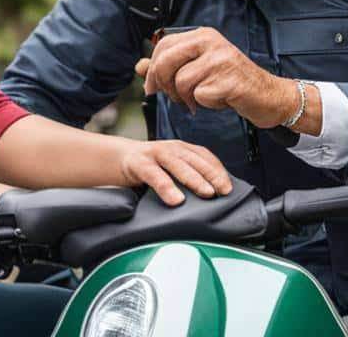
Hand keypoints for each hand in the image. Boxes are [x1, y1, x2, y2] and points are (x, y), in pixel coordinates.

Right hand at [114, 138, 233, 205]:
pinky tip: (175, 200)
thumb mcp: (172, 167)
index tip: (229, 187)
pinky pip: (155, 176)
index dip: (218, 171)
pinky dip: (167, 187)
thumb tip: (212, 194)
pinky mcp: (140, 163)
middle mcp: (172, 148)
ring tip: (207, 193)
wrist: (118, 157)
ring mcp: (155, 153)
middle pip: (196, 160)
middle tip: (224, 191)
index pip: (205, 157)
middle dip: (212, 175)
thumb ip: (188, 174)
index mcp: (182, 148)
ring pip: (179, 165)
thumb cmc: (150, 166)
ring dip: (195, 179)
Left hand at [136, 27, 295, 128]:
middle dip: (163, 84)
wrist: (269, 96)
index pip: (163, 45)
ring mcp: (221, 59)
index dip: (153, 68)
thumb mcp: (198, 69)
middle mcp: (211, 42)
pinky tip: (218, 100)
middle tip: (174, 96)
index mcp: (203, 35)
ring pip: (181, 82)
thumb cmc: (232, 83)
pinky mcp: (229, 79)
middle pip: (166, 61)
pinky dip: (205, 104)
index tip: (153, 86)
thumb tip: (139, 65)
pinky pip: (200, 95)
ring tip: (200, 99)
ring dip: (186, 98)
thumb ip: (168, 66)